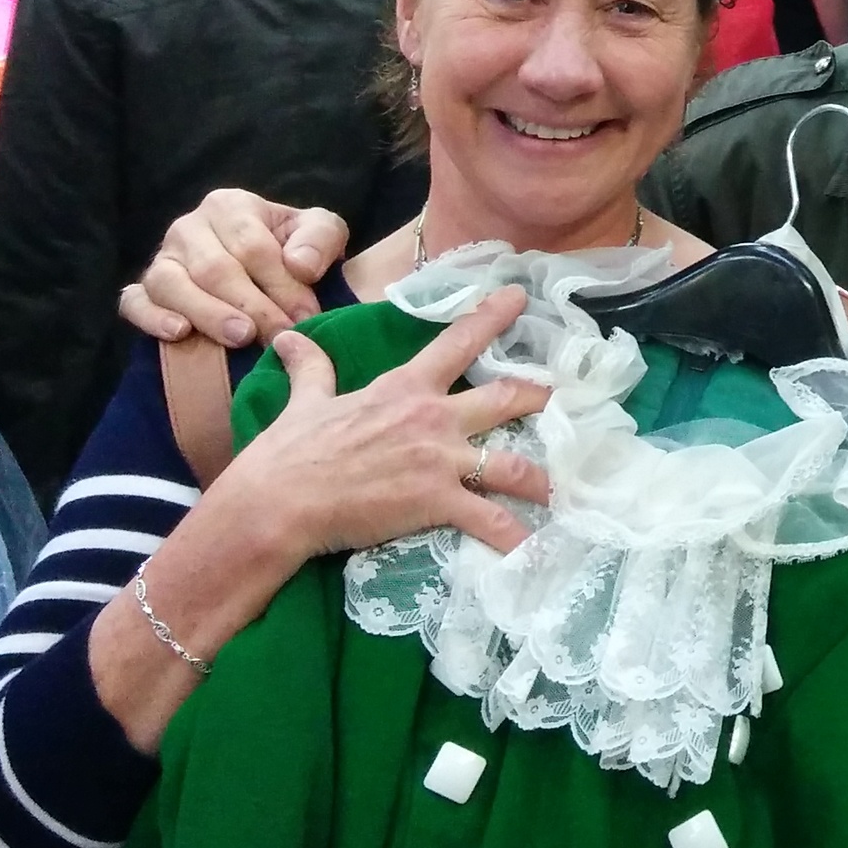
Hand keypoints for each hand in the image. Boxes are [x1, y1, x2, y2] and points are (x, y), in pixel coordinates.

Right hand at [118, 189, 351, 346]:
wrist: (265, 272)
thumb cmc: (293, 249)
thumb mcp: (321, 232)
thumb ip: (319, 239)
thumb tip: (300, 266)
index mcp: (229, 206)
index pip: (252, 246)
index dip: (282, 284)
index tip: (306, 317)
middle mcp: (188, 227)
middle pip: (215, 269)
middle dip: (252, 306)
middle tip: (278, 337)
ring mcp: (161, 259)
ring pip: (172, 285)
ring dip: (208, 314)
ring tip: (241, 338)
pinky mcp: (142, 289)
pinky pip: (135, 302)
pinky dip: (152, 319)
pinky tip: (180, 334)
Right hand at [211, 285, 551, 563]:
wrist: (279, 501)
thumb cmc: (290, 451)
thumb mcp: (304, 401)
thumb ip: (309, 368)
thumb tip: (287, 337)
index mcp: (405, 387)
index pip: (458, 342)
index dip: (492, 317)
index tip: (521, 297)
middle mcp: (434, 417)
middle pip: (505, 399)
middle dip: (540, 398)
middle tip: (568, 399)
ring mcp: (441, 460)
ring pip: (511, 465)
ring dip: (542, 479)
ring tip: (563, 491)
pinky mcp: (438, 501)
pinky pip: (488, 521)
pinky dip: (514, 536)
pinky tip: (534, 550)